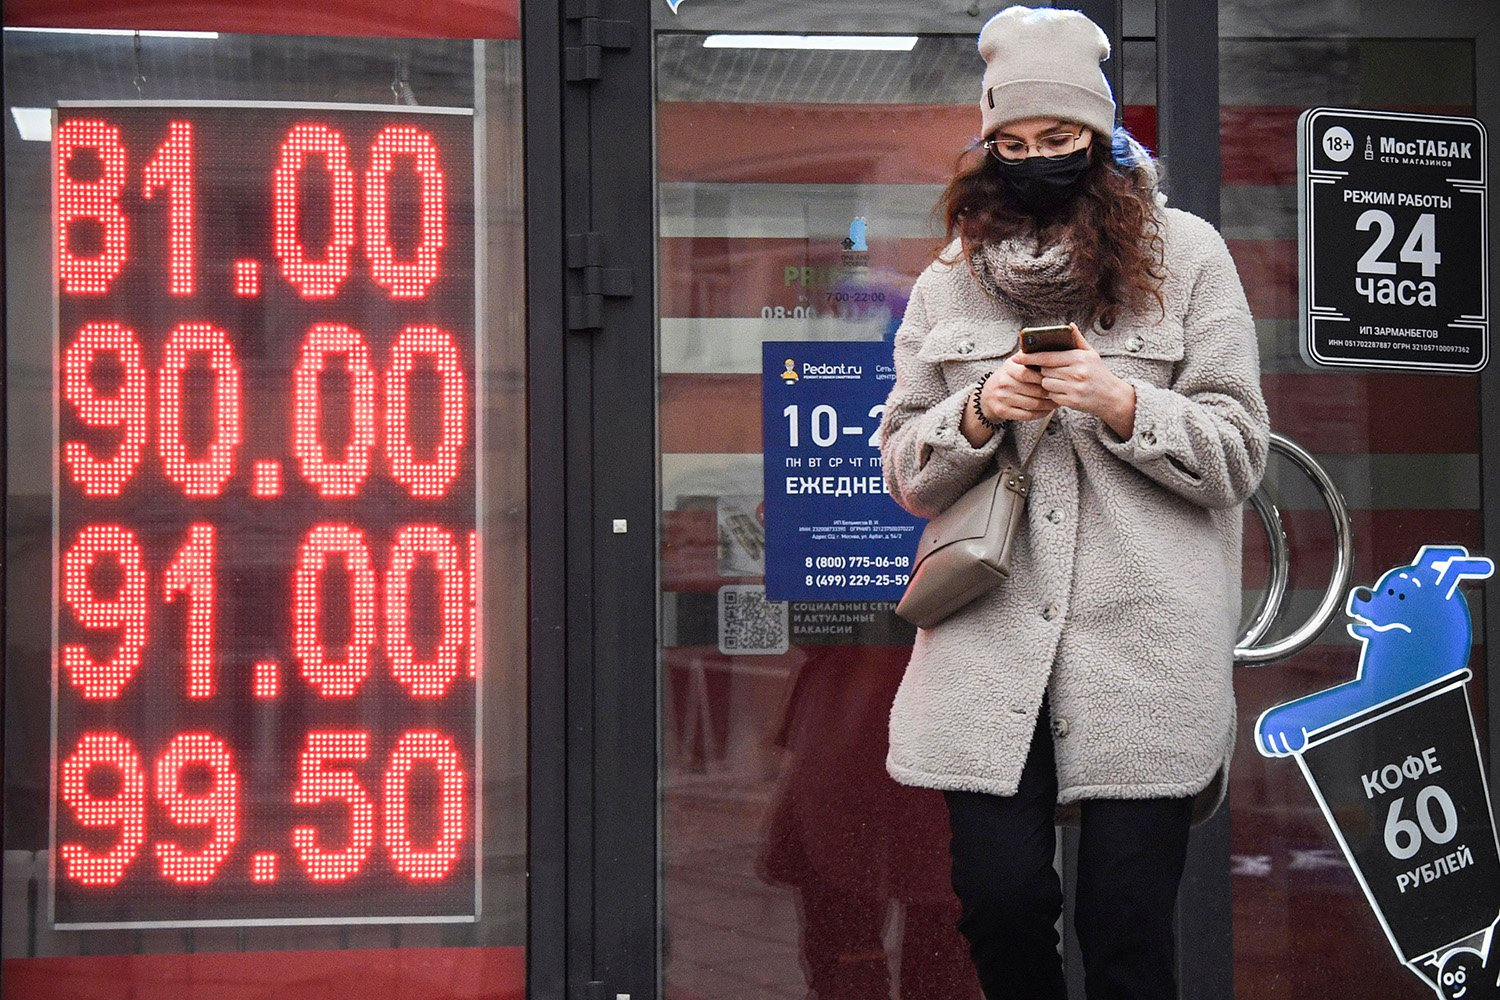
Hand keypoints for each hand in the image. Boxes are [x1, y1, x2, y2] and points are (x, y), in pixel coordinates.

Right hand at [978, 356, 1056, 422]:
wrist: (987, 395)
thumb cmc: (1009, 377)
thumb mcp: (1015, 363)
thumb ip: (1029, 356)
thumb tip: (1049, 346)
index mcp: (1008, 368)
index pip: (1026, 373)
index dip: (1043, 377)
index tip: (1056, 379)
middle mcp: (1003, 382)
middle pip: (1033, 390)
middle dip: (1050, 393)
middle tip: (1061, 393)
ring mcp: (1002, 398)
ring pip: (1032, 404)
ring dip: (1048, 405)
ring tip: (1057, 402)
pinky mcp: (1003, 411)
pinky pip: (1027, 415)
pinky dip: (1041, 414)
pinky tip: (1048, 411)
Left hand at [1015, 324, 1135, 437]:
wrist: (1111, 397)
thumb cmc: (1098, 373)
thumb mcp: (1091, 354)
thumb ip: (1077, 340)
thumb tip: (1069, 325)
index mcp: (1078, 358)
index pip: (1047, 357)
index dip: (1030, 357)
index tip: (1017, 357)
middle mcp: (1076, 372)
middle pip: (1044, 370)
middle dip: (1044, 370)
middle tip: (1050, 370)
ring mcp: (1073, 387)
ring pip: (1046, 384)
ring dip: (1048, 382)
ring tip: (1060, 381)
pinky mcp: (1071, 401)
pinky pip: (1052, 396)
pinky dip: (1054, 393)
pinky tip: (1063, 390)